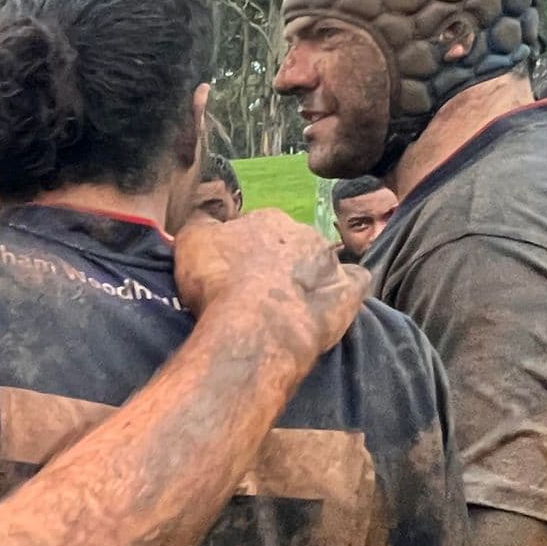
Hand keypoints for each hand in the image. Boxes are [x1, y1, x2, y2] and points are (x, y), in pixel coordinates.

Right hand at [175, 209, 368, 364]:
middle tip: (257, 289)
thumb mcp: (190, 243)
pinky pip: (356, 282)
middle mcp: (302, 232)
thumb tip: (206, 220)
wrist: (257, 327)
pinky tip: (331, 302)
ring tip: (288, 303)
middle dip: (276, 260)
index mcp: (265, 218)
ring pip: (321, 260)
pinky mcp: (349, 292)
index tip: (230, 272)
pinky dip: (345, 289)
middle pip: (289, 242)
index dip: (241, 250)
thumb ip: (200, 225)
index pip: (253, 227)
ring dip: (308, 275)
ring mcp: (329, 262)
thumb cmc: (219, 283)